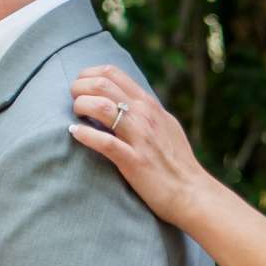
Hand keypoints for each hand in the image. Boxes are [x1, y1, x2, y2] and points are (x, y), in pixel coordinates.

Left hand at [67, 65, 213, 228]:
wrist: (193, 192)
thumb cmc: (177, 163)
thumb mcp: (165, 127)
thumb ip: (147, 113)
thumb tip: (128, 103)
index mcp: (149, 105)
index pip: (113, 73)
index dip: (88, 75)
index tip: (80, 88)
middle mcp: (144, 115)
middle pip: (103, 84)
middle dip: (79, 87)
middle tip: (73, 101)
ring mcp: (140, 137)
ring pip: (102, 106)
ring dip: (81, 106)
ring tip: (75, 116)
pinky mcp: (134, 161)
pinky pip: (105, 142)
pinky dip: (85, 134)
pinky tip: (75, 133)